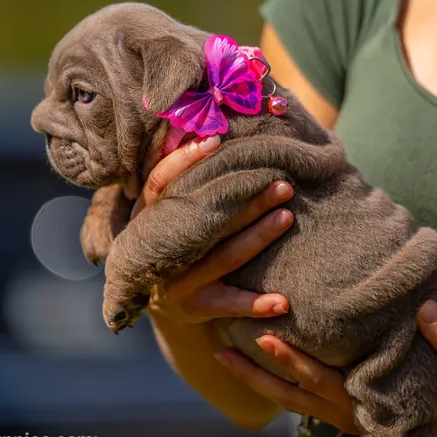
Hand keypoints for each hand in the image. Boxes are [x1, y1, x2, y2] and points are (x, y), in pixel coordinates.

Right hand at [133, 134, 294, 323]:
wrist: (167, 301)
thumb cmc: (178, 240)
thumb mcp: (168, 213)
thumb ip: (185, 182)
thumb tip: (209, 128)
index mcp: (150, 218)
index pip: (161, 183)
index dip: (184, 160)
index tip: (216, 140)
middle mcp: (159, 248)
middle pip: (207, 219)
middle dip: (248, 200)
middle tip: (282, 182)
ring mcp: (176, 281)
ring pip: (224, 257)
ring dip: (259, 237)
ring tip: (287, 217)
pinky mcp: (194, 308)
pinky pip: (230, 304)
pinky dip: (257, 303)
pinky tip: (283, 301)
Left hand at [215, 300, 436, 436]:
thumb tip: (431, 312)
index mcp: (365, 397)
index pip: (320, 378)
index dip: (292, 359)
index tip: (263, 335)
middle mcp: (344, 409)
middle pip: (292, 390)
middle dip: (258, 369)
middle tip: (224, 342)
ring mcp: (337, 413)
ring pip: (287, 399)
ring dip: (253, 378)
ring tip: (221, 354)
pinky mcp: (336, 408)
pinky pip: (296, 399)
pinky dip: (270, 382)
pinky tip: (249, 359)